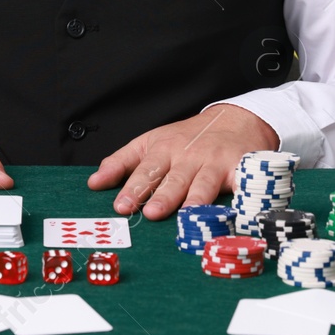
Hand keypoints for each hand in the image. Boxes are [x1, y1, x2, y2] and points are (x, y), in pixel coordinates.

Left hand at [85, 104, 278, 219]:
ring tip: (186, 215)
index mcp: (163, 149)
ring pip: (204, 183)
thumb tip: (94, 183)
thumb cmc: (188, 137)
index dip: (132, 188)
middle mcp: (188, 156)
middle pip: (173, 178)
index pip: (145, 170)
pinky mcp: (241, 169)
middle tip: (151, 213)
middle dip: (162, 196)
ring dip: (195, 199)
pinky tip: (235, 209)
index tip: (120, 205)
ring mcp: (215, 162)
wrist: (235, 119)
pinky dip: (240, 196)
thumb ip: (122, 162)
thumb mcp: (151, 142)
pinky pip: (240, 184)